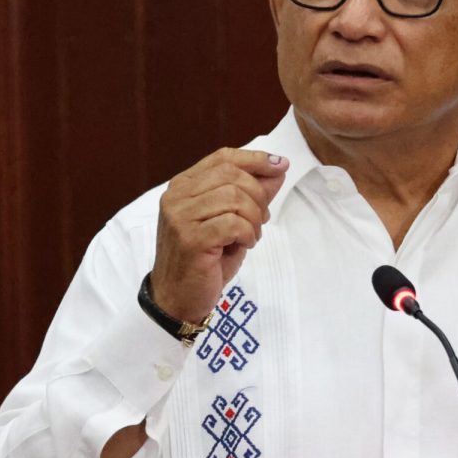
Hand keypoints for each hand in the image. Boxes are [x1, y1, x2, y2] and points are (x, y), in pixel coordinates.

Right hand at [150, 148, 288, 321]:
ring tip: (251, 236)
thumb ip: (252, 195)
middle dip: (258, 196)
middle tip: (262, 220)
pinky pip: (233, 223)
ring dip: (254, 218)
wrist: (178, 299)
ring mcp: (180, 217)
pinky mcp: (190, 239)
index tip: (281, 165)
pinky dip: (248, 234)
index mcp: (183, 186)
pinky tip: (244, 245)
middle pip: (231, 175)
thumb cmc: (204, 261)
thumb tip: (277, 170)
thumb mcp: (231, 222)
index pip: (222, 158)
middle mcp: (177, 196)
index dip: (255, 159)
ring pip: (234, 198)